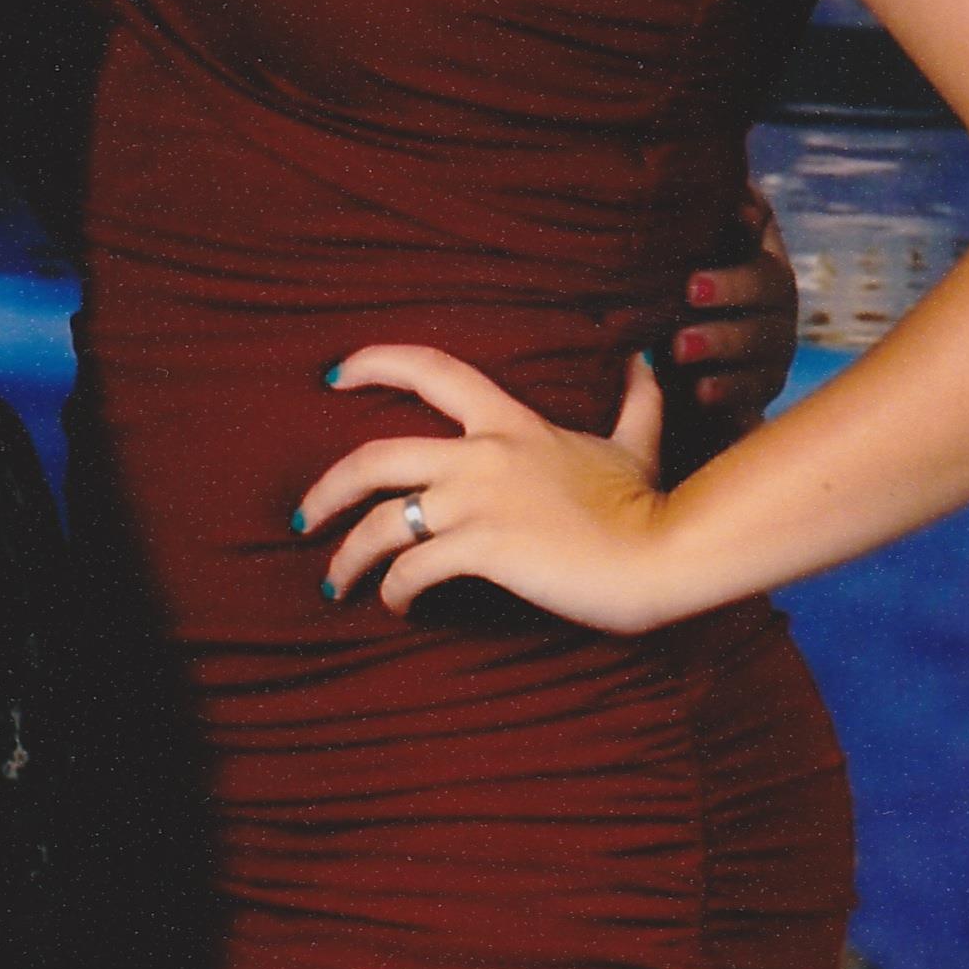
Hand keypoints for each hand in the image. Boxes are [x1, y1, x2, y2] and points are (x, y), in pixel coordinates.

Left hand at [295, 348, 684, 631]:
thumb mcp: (636, 445)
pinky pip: (412, 569)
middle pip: (374, 457)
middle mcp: (484, 454)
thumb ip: (634, 403)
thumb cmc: (648, 507)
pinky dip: (394, 591)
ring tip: (334, 583)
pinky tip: (396, 606)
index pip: (431, 370)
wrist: (664, 552)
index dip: (374, 363)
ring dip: (347, 557)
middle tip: (304, 518)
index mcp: (510, 424)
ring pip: (380, 522)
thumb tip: (644, 362)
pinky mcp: (484, 548)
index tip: (333, 374)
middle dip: (325, 490)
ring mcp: (480, 501)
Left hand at [654, 185, 798, 457]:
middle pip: (768, 284)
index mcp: (752, 250)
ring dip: (721, 341)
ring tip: (679, 348)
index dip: (747, 218)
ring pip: (761, 338)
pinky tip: (702, 392)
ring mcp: (776, 341)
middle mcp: (774, 294)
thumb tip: (664, 182)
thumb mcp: (669, 265)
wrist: (684, 381)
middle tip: (689, 290)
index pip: (759, 223)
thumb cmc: (672, 305)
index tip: (729, 217)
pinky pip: (755, 388)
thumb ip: (674, 229)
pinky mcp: (765, 385)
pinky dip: (728, 390)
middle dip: (730, 286)